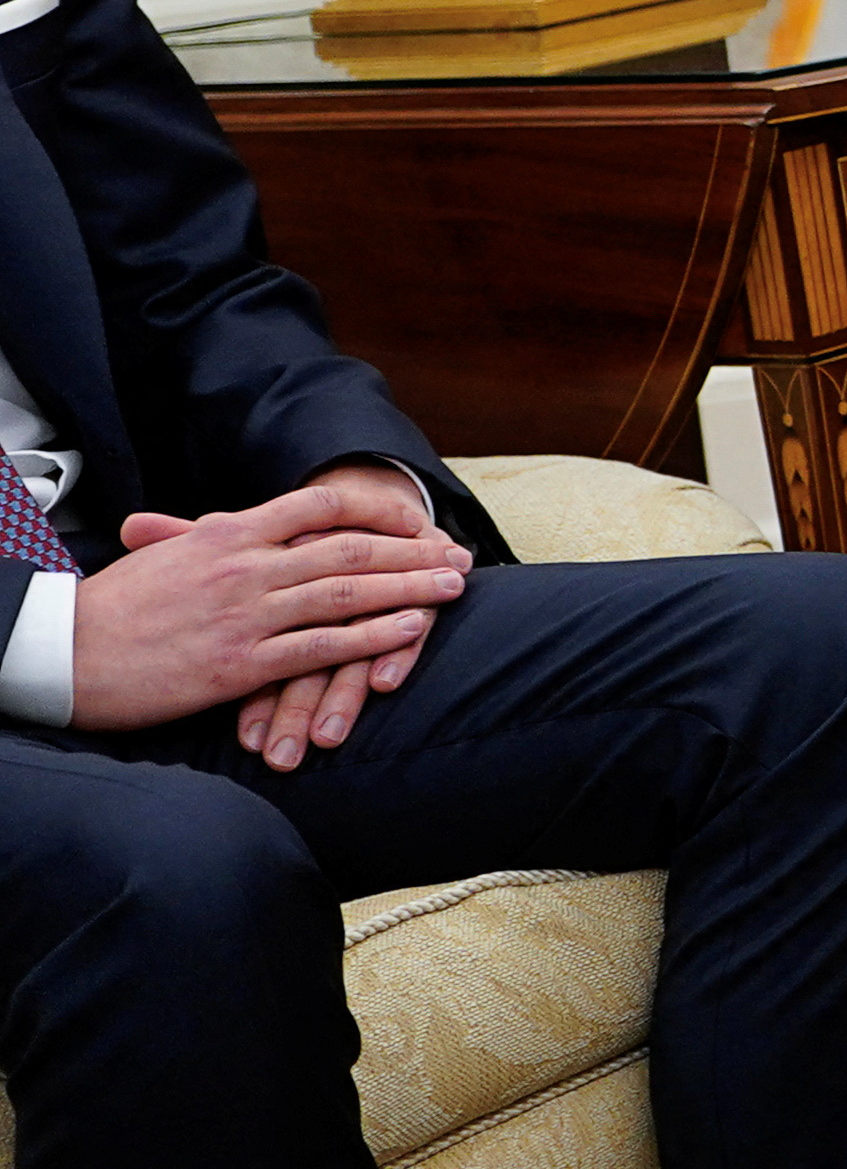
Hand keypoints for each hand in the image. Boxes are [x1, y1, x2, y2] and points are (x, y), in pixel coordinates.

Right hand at [68, 470, 470, 761]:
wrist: (66, 652)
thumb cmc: (114, 605)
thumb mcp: (167, 553)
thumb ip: (207, 533)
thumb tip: (231, 520)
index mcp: (227, 532)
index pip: (318, 505)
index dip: (375, 510)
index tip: (413, 518)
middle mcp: (245, 566)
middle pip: (350, 550)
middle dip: (413, 551)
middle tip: (457, 553)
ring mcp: (247, 615)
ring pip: (347, 595)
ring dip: (410, 590)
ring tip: (454, 586)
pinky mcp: (241, 664)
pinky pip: (322, 646)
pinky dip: (372, 638)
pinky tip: (409, 632)